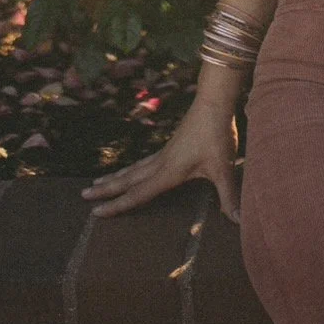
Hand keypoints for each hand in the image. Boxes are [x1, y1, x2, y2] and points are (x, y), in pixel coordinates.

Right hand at [81, 94, 241, 220]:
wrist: (214, 102)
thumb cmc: (217, 135)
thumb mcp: (224, 168)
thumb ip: (229, 196)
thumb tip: (239, 221)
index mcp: (168, 172)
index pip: (138, 194)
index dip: (117, 205)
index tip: (96, 213)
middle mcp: (161, 163)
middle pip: (128, 180)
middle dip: (106, 190)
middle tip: (84, 197)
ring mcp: (164, 153)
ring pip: (134, 169)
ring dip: (115, 178)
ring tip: (97, 184)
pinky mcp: (170, 146)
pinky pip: (144, 162)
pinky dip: (132, 170)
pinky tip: (132, 171)